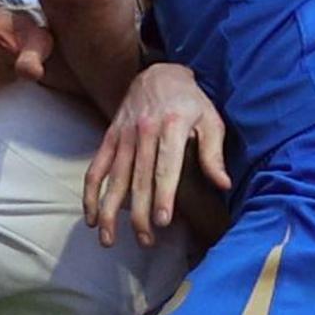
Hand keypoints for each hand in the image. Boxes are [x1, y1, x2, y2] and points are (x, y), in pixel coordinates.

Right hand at [84, 63, 229, 244]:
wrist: (159, 73)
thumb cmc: (191, 102)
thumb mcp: (211, 120)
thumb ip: (214, 153)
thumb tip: (223, 184)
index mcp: (173, 127)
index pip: (166, 166)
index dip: (164, 195)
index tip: (163, 222)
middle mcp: (144, 131)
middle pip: (139, 178)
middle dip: (139, 213)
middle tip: (145, 241)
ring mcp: (124, 135)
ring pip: (114, 178)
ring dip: (110, 211)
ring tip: (109, 239)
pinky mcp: (110, 137)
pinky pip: (96, 167)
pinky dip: (91, 193)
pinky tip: (91, 217)